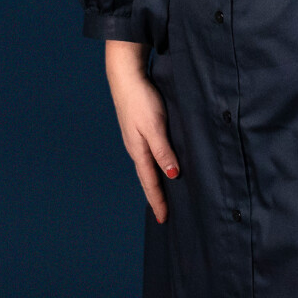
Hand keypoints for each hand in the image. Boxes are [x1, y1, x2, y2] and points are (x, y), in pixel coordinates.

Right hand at [106, 40, 178, 223]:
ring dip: (155, 182)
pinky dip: (155, 166)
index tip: (164, 219)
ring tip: (163, 195)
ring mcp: (137, 139)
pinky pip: (149, 155)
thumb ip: (163, 150)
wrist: (126, 77)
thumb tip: (171, 175)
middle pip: (148, 178)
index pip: (150, 182)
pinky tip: (160, 165)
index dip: (158, 200)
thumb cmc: (142, 100)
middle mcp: (137, 148)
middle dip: (156, 196)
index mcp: (139, 151)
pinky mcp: (140, 129)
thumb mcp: (155, 126)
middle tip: (164, 214)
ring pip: (148, 167)